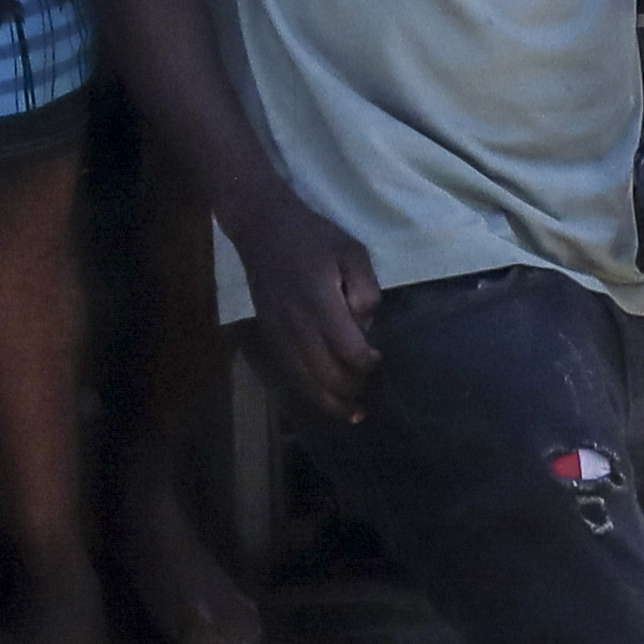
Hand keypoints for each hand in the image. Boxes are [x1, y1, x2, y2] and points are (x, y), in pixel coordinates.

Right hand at [227, 191, 383, 421]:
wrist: (263, 229)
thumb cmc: (314, 238)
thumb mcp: (352, 252)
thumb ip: (366, 290)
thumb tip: (366, 327)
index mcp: (320, 303)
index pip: (349, 350)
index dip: (368, 363)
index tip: (379, 360)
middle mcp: (297, 325)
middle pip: (326, 374)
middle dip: (352, 388)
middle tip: (369, 388)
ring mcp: (279, 333)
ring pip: (305, 382)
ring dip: (330, 402)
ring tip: (353, 415)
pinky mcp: (269, 335)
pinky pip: (289, 373)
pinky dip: (309, 391)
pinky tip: (325, 400)